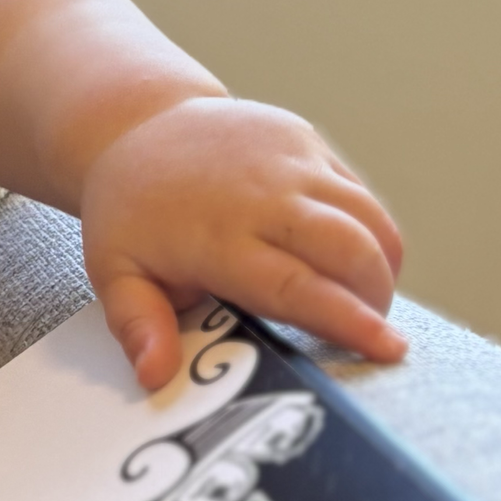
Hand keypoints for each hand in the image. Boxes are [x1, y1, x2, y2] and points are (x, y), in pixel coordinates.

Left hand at [79, 96, 405, 390]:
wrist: (136, 125)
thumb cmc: (130, 210)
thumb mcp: (114, 271)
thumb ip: (138, 325)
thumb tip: (155, 375)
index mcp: (215, 235)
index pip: (295, 285)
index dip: (347, 319)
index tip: (387, 347)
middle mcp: (261, 192)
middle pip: (349, 248)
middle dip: (375, 296)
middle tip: (371, 333)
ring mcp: (289, 159)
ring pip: (368, 216)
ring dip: (382, 265)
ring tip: (364, 300)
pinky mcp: (306, 141)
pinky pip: (359, 193)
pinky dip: (371, 232)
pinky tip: (352, 260)